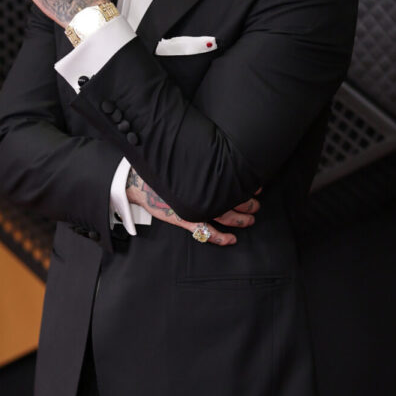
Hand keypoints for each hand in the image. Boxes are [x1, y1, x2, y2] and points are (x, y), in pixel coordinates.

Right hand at [126, 172, 259, 245]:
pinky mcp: (186, 219)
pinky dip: (220, 237)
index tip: (257, 186)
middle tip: (256, 204)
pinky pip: (206, 232)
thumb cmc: (162, 171)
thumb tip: (220, 155)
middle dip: (248, 204)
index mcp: (204, 178)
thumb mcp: (184, 161)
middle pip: (233, 200)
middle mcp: (202, 193)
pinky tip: (231, 239)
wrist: (139, 182)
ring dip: (240, 219)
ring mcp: (195, 208)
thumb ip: (203, 163)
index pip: (232, 183)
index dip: (247, 185)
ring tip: (250, 220)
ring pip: (225, 216)